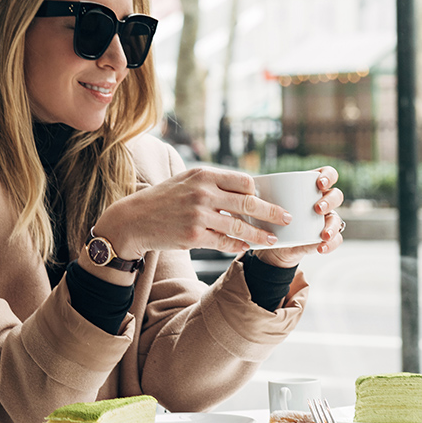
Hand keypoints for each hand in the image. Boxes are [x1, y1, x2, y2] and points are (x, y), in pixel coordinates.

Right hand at [91, 165, 298, 261]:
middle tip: (287, 218)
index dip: (258, 192)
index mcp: (204, 175)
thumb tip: (244, 189)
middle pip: (248, 203)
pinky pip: (224, 242)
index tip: (267, 200)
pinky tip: (246, 247)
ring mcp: (199, 216)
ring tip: (272, 239)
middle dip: (272, 212)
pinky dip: (238, 246)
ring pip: (240, 227)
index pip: (243, 181)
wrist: (134, 219)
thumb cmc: (163, 199)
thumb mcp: (186, 181)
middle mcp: (203, 193)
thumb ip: (212, 183)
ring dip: (260, 235)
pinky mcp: (194, 236)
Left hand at [256, 167, 344, 268]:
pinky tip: (321, 247)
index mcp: (311, 189)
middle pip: (336, 195)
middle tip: (317, 208)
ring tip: (323, 234)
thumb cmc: (271, 219)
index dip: (328, 176)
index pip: (328, 175)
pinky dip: (331, 244)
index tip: (319, 183)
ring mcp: (325, 221)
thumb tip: (248, 185)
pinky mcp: (325, 239)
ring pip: (338, 219)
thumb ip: (262, 195)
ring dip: (332, 225)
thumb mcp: (266, 206)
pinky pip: (336, 239)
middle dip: (330, 201)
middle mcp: (322, 203)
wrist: (273, 246)